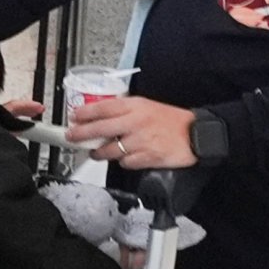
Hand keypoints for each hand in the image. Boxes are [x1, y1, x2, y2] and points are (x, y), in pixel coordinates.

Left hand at [70, 93, 199, 170]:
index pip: (103, 108)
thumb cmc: (172, 120)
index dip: (84, 113)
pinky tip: (124, 158)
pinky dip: (122, 162)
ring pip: (109, 150)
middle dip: (81, 134)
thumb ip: (125, 109)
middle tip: (72, 137)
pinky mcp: (147, 157)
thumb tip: (101, 115)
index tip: (74, 117)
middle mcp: (135, 122)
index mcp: (135, 106)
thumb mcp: (147, 106)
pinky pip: (125, 163)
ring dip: (99, 152)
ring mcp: (141, 141)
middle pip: (100, 129)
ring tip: (96, 152)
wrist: (197, 134)